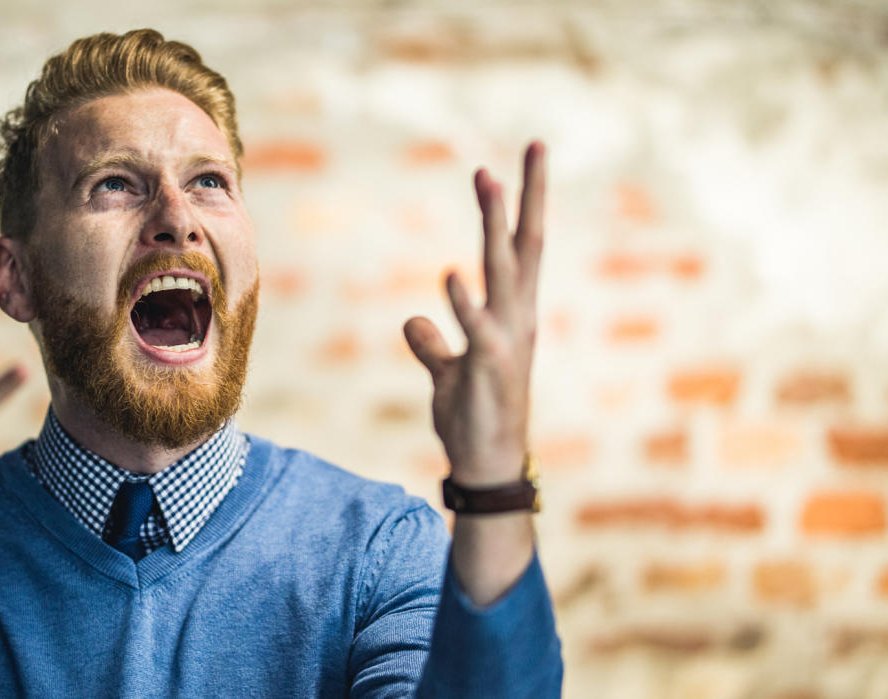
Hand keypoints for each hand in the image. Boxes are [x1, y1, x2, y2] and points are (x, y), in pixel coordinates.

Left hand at [404, 142, 544, 486]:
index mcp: (511, 315)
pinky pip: (480, 329)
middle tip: (533, 146)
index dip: (524, 204)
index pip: (521, 249)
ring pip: (504, 273)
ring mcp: (508, 342)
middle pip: (523, 247)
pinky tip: (452, 276)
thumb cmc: (472, 415)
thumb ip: (433, 343)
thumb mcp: (447, 372)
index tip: (524, 159)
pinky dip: (467, 303)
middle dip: (525, 197)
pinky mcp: (492, 369)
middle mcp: (517, 320)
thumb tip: (415, 321)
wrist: (485, 465)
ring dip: (494, 226)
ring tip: (488, 181)